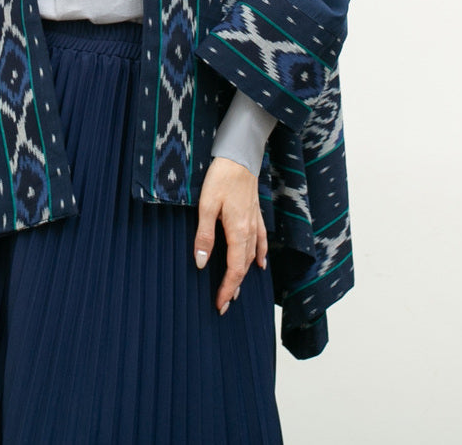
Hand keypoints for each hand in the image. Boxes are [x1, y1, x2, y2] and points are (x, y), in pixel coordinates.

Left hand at [193, 157, 267, 314]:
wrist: (239, 156)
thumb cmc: (221, 178)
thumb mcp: (206, 206)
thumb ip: (204, 235)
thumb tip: (200, 262)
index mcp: (238, 232)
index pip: (235, 269)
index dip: (227, 288)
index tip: (219, 304)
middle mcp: (250, 231)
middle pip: (244, 266)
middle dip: (234, 287)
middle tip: (224, 304)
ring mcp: (255, 222)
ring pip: (252, 256)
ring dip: (244, 274)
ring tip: (236, 291)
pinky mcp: (256, 214)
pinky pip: (261, 240)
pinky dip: (261, 254)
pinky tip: (261, 263)